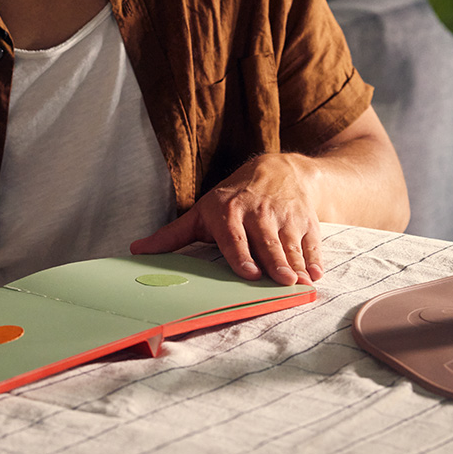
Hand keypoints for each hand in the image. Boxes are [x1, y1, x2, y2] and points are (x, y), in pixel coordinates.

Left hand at [131, 152, 321, 284]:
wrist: (278, 170)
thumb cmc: (233, 198)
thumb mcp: (202, 212)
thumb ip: (172, 235)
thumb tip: (136, 251)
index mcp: (228, 213)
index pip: (235, 236)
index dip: (242, 255)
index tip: (249, 274)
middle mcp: (258, 213)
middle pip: (266, 242)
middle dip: (275, 262)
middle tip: (282, 282)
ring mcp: (285, 217)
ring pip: (290, 245)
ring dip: (296, 265)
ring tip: (300, 284)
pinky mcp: (307, 221)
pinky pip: (312, 243)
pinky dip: (314, 259)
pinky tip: (316, 275)